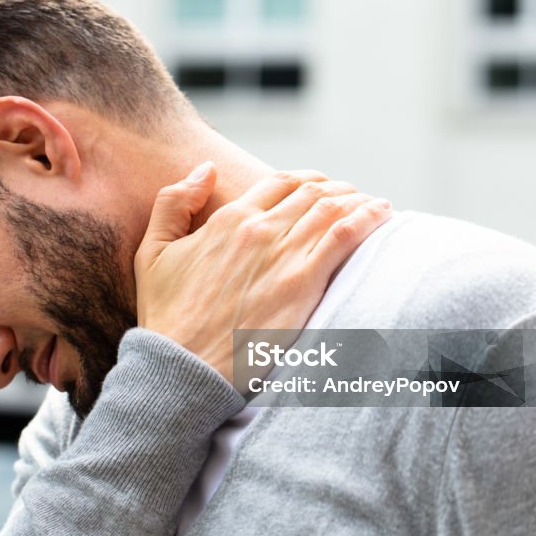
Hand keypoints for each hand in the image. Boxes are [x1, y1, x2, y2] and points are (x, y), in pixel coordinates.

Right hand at [135, 162, 391, 382]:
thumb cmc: (166, 317)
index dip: (306, 180)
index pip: (279, 182)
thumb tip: (206, 169)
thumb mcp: (152, 252)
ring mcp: (283, 255)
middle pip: (312, 191)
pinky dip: (368, 218)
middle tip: (353, 197)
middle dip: (338, 188)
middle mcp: (259, 229)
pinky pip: (345, 236)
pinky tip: (383, 214)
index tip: (321, 188)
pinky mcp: (303, 284)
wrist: (182, 366)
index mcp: (229, 219)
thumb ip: (174, 203)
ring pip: (333, 207)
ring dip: (358, 199)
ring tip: (375, 205)